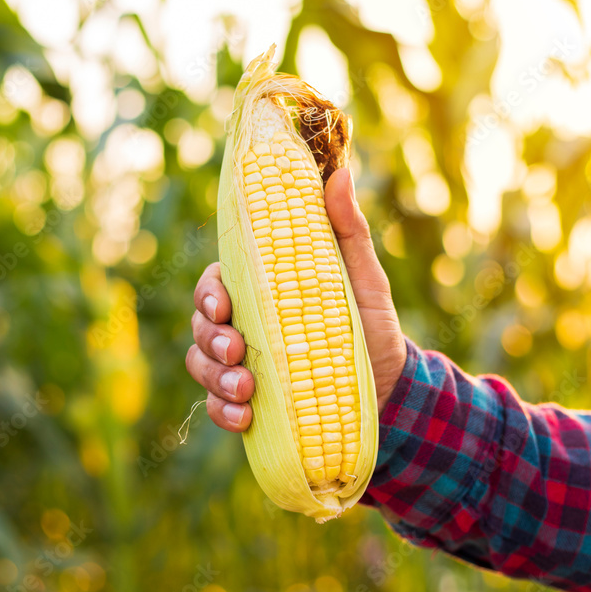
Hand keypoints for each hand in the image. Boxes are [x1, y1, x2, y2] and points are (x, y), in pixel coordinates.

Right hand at [187, 167, 407, 431]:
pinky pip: (216, 408)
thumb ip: (348, 231)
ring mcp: (241, 367)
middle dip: (210, 338)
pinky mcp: (247, 405)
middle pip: (200, 325)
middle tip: (236, 351)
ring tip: (245, 390)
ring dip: (215, 377)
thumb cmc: (372, 327)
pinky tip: (245, 417)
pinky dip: (223, 412)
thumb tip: (340, 174)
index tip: (223, 307)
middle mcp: (244, 327)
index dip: (208, 294)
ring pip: (201, 365)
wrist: (390, 391)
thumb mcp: (364, 279)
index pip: (216, 284)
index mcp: (261, 292)